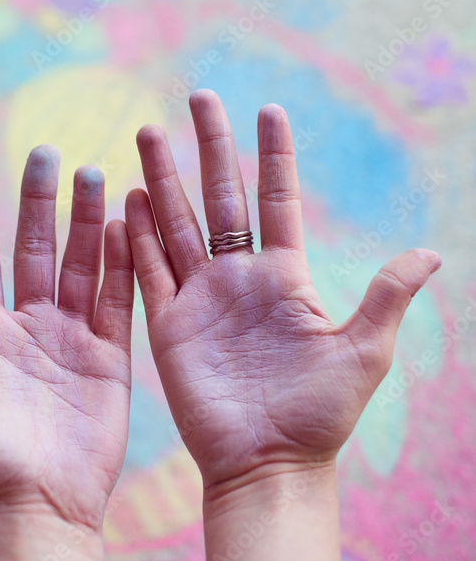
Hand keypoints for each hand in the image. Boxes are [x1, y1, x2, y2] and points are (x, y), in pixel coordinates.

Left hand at [0, 147, 133, 528]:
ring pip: (82, 265)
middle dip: (41, 202)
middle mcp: (31, 328)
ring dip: (87, 221)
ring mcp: (73, 339)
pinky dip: (123, 262)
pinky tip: (127, 224)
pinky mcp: (111, 357)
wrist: (39, 508)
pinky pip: (119, 299)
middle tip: (47, 153)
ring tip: (93, 174)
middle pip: (38, 251)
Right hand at [125, 90, 440, 495]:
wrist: (269, 464)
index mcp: (285, 276)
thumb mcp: (363, 350)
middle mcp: (240, 278)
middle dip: (209, 146)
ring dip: (163, 178)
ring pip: (177, 223)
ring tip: (149, 131)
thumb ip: (386, 295)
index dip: (273, 154)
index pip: (277, 199)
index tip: (269, 108)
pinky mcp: (170, 325)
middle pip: (220, 196)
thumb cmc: (319, 413)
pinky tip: (128, 199)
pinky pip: (149, 270)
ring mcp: (202, 298)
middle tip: (198, 97)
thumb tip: (432, 252)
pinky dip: (138, 235)